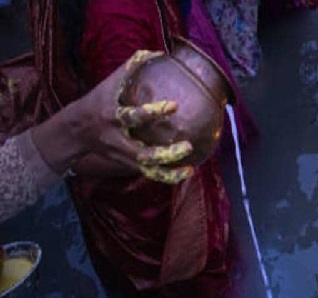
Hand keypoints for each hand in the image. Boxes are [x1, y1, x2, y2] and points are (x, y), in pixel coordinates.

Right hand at [68, 50, 193, 183]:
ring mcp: (124, 156)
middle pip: (142, 153)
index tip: (175, 106)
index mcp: (113, 118)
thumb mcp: (109, 85)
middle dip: (165, 153)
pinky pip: (151, 175)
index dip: (153, 112)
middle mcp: (118, 141)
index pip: (134, 116)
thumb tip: (154, 51)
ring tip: (190, 169)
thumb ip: (130, 68)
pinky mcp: (130, 165)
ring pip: (147, 170)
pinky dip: (168, 176)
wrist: (76, 132)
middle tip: (188, 146)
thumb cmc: (97, 102)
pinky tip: (186, 171)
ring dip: (169, 173)